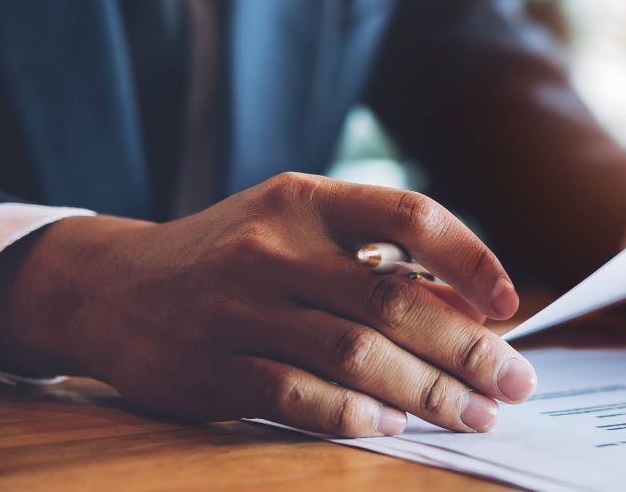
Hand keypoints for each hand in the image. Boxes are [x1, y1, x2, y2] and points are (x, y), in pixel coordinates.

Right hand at [0, 173, 536, 436]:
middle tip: (513, 384)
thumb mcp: (299, 232)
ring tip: (473, 415)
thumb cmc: (234, 256)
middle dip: (466, 347)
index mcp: (307, 200)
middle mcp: (275, 246)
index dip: (471, 259)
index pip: (410, 214)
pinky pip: (297, 395)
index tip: (508, 306)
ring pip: (354, 353)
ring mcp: (238, 307)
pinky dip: (353, 414)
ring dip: (427, 391)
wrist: (112, 286)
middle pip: (393, 299)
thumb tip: (470, 309)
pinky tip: (393, 425)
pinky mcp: (210, 366)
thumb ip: (378, 261)